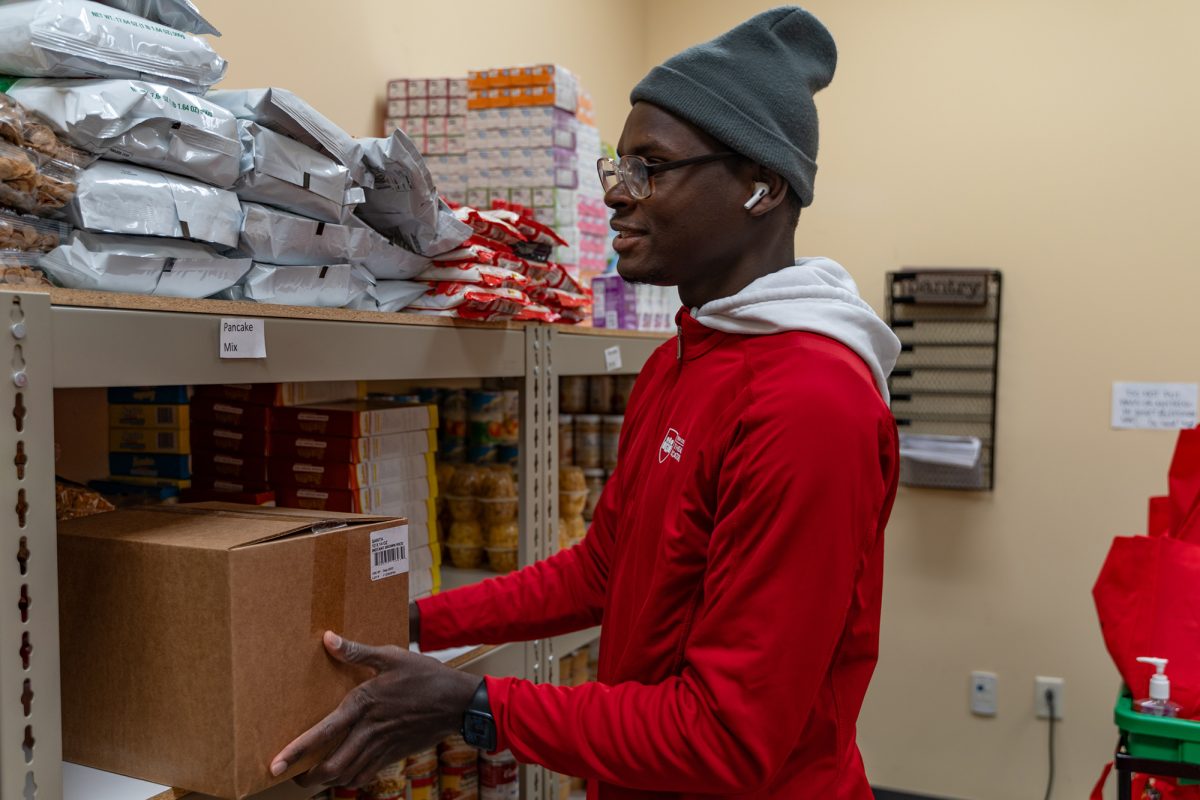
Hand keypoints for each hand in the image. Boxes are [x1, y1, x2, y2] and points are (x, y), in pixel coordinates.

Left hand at [270, 630, 480, 788]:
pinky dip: (350, 779)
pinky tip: (344, 774)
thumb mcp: (391, 656)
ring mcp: (382, 746)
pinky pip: (366, 775)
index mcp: (363, 705)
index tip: (275, 765)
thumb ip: (357, 651)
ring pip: (347, 776)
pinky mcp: (393, 754)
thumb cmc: (424, 675)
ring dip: (327, 781)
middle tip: (292, 775)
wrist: (458, 702)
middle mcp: (369, 731)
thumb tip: (328, 639)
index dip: (296, 751)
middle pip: (331, 767)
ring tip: (313, 777)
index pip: (322, 733)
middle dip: (307, 777)